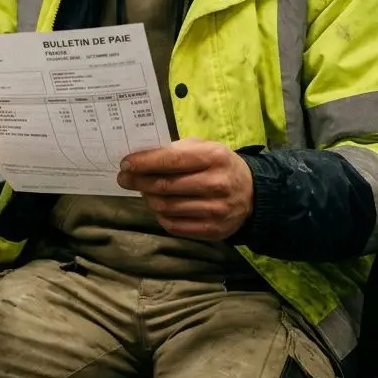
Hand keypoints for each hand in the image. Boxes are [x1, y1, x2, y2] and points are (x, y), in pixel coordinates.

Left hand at [117, 137, 253, 239]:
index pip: (171, 160)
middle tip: (125, 178)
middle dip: (139, 181)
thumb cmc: (221, 166)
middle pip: (165, 186)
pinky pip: (175, 225)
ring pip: (167, 207)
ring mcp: (215, 210)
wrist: (253, 195)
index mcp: (214, 157)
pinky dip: (161, 216)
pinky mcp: (213, 230)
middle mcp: (216, 184)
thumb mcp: (206, 148)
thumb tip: (143, 157)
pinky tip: (159, 207)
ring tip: (144, 191)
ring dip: (148, 198)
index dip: (144, 163)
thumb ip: (178, 150)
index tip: (125, 163)